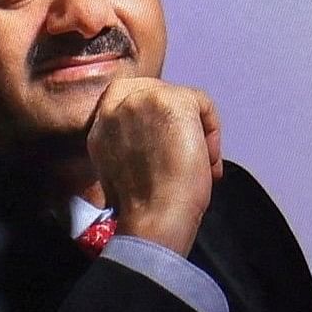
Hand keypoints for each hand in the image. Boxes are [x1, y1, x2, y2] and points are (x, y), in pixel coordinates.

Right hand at [85, 76, 220, 253]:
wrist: (153, 218)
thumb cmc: (144, 205)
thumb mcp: (123, 164)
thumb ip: (131, 140)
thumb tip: (159, 136)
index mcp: (100, 125)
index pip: (129, 98)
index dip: (155, 117)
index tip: (168, 141)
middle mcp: (116, 107)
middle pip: (159, 94)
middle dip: (178, 124)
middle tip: (188, 155)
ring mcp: (143, 100)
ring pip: (182, 100)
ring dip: (196, 133)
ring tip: (200, 166)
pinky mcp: (172, 101)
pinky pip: (203, 104)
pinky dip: (212, 133)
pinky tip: (206, 162)